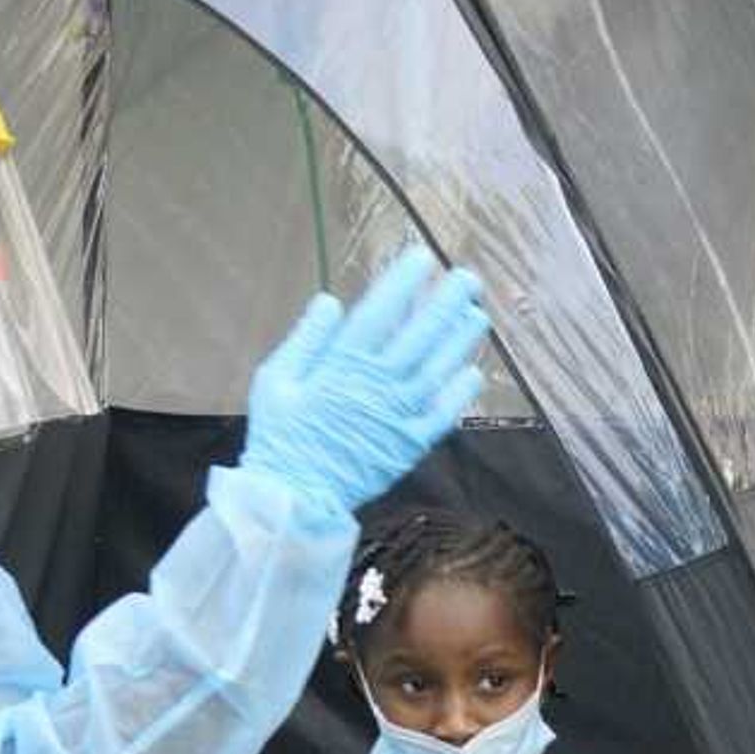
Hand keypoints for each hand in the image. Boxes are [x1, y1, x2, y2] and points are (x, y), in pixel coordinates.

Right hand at [238, 245, 492, 515]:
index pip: (380, 312)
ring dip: (460, 341)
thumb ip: (306, 339)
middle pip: (419, 336)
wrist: (296, 496)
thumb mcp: (275, 379)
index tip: (422, 257)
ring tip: (478, 315)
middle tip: (468, 279)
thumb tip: (331, 302)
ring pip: (437, 370)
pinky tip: (472, 372)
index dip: (403, 283)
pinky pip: (441, 415)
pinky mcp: (410, 445)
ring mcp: (398, 416)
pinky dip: (458, 393)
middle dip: (445, 303)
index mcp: (342, 364)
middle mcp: (377, 385)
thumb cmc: (280, 435)